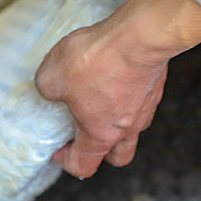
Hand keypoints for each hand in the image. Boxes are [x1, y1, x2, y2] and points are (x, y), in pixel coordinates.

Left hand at [35, 0, 200, 177]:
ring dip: (117, 119)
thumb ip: (45, 88)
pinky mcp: (155, 83)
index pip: (84, 165)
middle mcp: (128, 126)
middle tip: (85, 131)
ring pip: (133, 126)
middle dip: (102, 150)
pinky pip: (141, 98)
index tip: (57, 145)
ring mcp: (146, 106)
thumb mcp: (51, 76)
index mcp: (101, 134)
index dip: (66, 160)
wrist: (139, 36)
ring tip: (99, 97)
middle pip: (119, 155)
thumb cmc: (99, 60)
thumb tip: (49, 87)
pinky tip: (114, 73)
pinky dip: (128, 93)